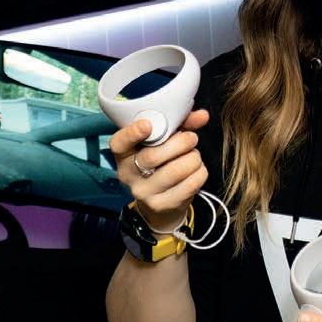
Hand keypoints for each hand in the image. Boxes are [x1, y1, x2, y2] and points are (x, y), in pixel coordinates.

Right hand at [110, 110, 209, 232]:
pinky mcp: (162, 205)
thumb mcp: (165, 140)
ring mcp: (144, 193)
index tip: (147, 124)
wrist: (161, 202)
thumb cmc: (163, 161)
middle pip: (153, 156)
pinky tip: (196, 170)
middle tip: (192, 138)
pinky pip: (190, 185)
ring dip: (193, 158)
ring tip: (194, 155)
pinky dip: (200, 173)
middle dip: (181, 142)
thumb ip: (181, 124)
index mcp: (124, 154)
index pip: (119, 143)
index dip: (131, 133)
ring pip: (176, 171)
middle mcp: (129, 175)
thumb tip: (202, 116)